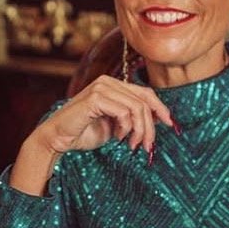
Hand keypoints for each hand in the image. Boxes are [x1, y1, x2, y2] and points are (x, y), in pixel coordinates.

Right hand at [10, 76, 176, 194]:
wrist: (58, 139)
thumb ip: (131, 119)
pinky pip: (124, 112)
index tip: (170, 124)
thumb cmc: (83, 133)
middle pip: (144, 101)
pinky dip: (125, 128)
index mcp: (113, 85)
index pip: (145, 93)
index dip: (160, 108)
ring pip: (137, 107)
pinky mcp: (95, 97)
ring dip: (139, 130)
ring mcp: (101, 87)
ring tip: (132, 145)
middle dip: (150, 126)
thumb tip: (157, 121)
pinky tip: (117, 137)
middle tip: (148, 146)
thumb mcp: (115, 126)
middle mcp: (108, 82)